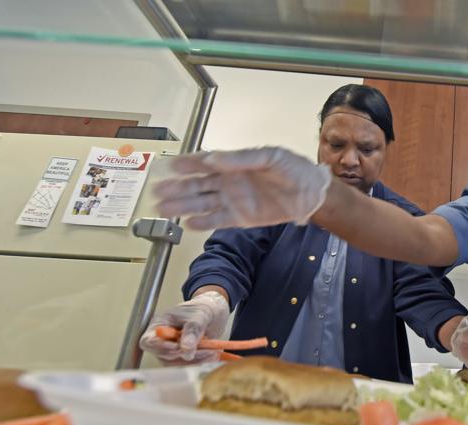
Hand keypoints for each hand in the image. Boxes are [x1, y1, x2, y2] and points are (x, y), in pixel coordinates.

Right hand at [139, 291, 229, 364]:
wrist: (214, 313)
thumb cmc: (202, 309)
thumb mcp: (198, 315)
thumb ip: (192, 330)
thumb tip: (185, 348)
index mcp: (159, 325)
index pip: (148, 341)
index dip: (159, 347)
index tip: (177, 347)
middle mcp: (163, 340)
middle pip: (163, 355)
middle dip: (184, 354)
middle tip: (205, 349)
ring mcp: (172, 350)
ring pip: (177, 363)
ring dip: (195, 360)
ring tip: (213, 352)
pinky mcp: (184, 357)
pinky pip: (188, 364)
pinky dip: (201, 361)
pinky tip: (214, 355)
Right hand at [153, 147, 331, 229]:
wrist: (311, 194)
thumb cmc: (293, 169)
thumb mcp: (270, 157)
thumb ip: (241, 158)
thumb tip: (213, 158)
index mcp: (233, 164)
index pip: (204, 163)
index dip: (186, 164)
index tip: (168, 166)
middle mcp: (229, 182)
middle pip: (196, 185)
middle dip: (176, 188)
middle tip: (156, 192)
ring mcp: (234, 200)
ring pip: (201, 203)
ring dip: (182, 206)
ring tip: (162, 209)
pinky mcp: (241, 218)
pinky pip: (217, 220)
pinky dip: (203, 223)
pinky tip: (187, 223)